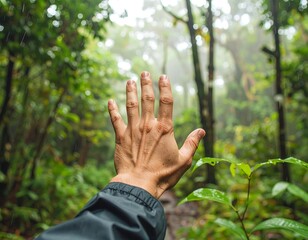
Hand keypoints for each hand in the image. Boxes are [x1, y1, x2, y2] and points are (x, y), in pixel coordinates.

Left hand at [108, 71, 204, 198]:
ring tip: (129, 81)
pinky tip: (110, 101)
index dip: (165, 87)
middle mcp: (148, 125)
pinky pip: (115, 120)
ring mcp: (133, 129)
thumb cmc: (163, 174)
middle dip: (146, 84)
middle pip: (147, 99)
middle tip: (144, 72)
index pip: (166, 102)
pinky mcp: (121, 137)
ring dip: (130, 91)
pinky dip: (112, 110)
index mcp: (164, 128)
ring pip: (131, 105)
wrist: (138, 184)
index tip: (163, 76)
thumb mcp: (183, 160)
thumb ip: (192, 144)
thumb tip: (202, 131)